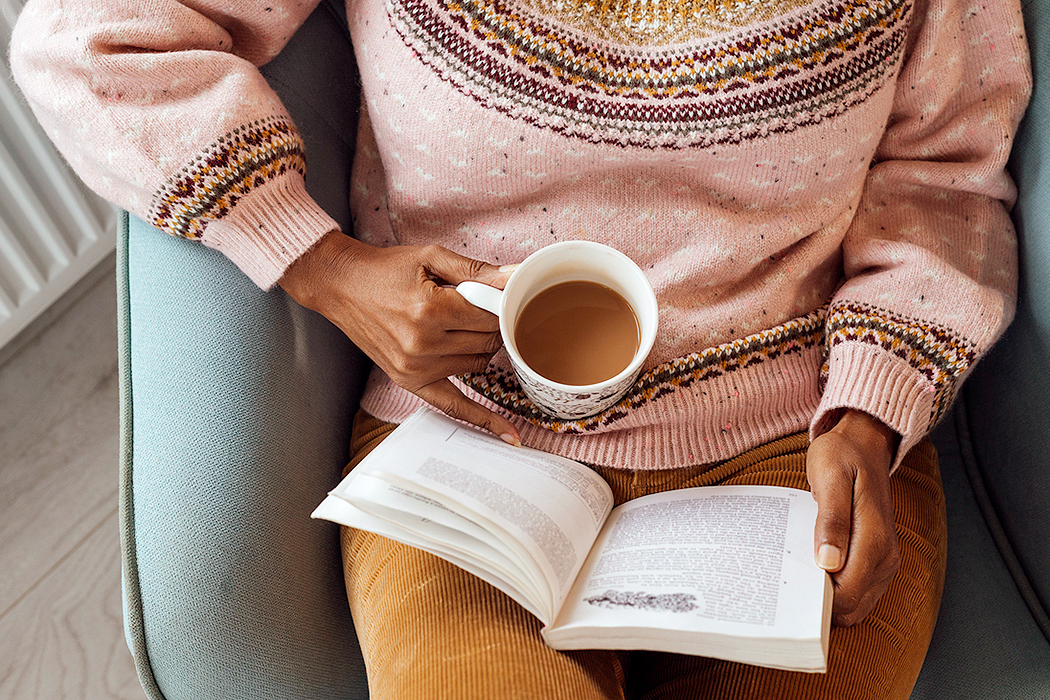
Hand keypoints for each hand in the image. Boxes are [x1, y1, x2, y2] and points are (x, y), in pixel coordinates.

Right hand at [279, 231, 520, 444]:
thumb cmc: (386, 269)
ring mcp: (416, 369)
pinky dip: (483, 418)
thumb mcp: (432, 258)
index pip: (492, 317)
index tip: (501, 296)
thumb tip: (517, 275)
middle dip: (494, 325)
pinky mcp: (409, 382)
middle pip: (488, 342)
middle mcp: (423, 345)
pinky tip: (508, 435)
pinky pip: (454, 406)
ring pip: (478, 366)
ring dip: (481, 348)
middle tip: (483, 308)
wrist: (341, 285)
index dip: (501, 304)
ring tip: (463, 326)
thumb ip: (477, 270)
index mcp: (431, 311)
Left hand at [806, 409, 899, 625]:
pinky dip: (834, 589)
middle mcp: (885, 557)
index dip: (817, 601)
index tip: (789, 590)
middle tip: (786, 585)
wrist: (864, 444)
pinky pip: (856, 590)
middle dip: (819, 604)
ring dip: (825, 599)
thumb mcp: (830, 478)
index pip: (847, 594)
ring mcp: (883, 560)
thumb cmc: (842, 456)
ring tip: (796, 577)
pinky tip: (810, 571)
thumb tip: (828, 562)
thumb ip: (831, 520)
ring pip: (854, 604)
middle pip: (850, 606)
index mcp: (874, 539)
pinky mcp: (876, 559)